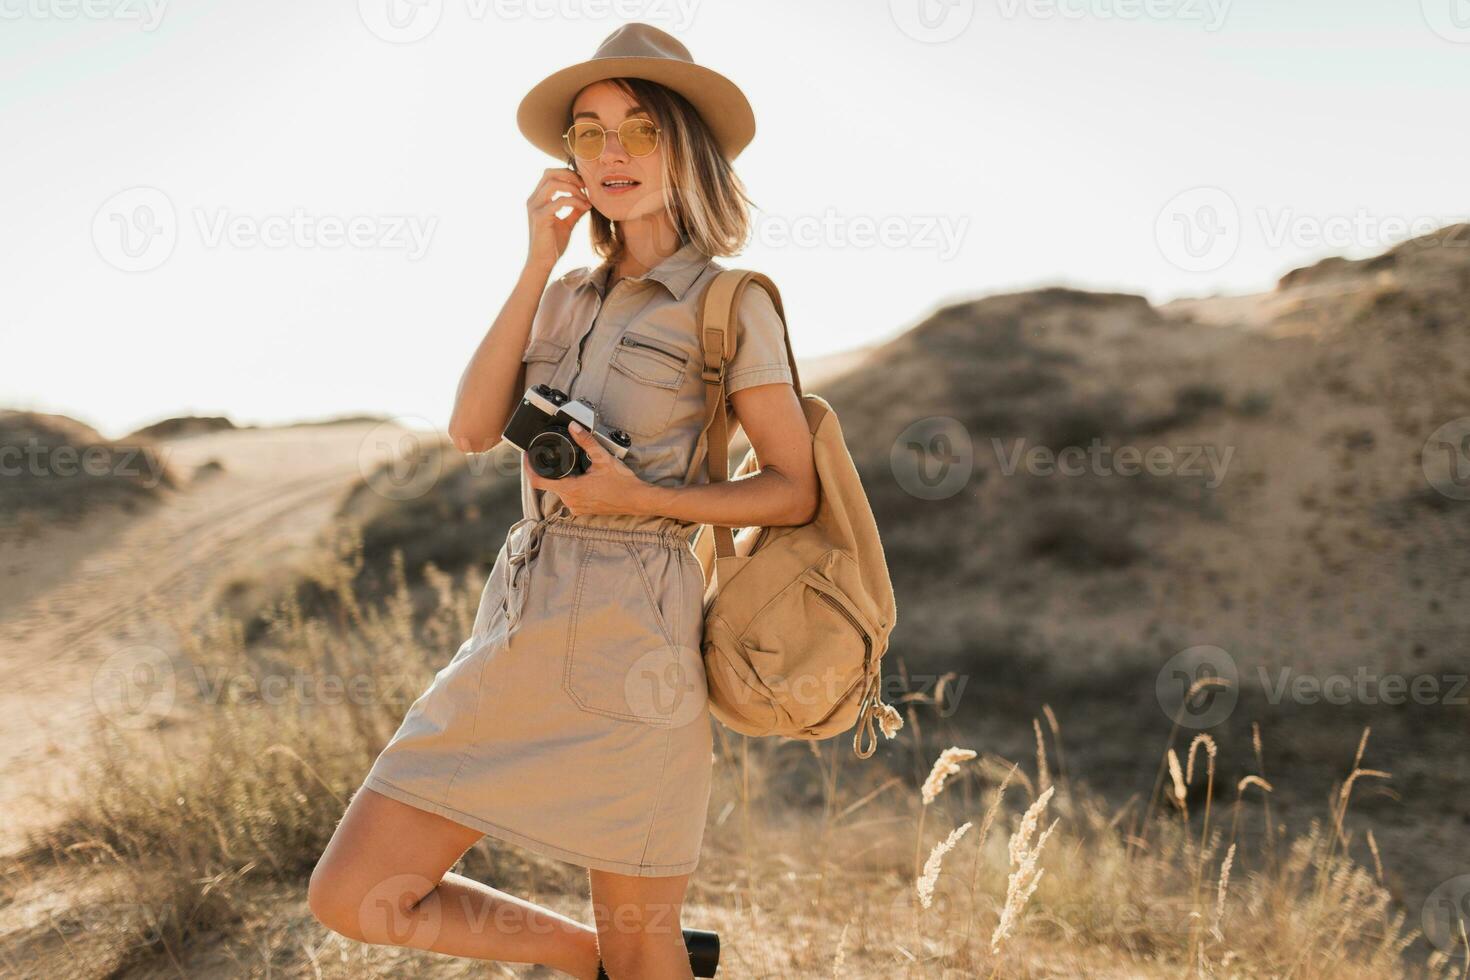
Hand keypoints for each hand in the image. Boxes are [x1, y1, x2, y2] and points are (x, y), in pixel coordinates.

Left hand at [524, 420, 646, 516]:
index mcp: (571, 489)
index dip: (528, 468)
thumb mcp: (603, 458)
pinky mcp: (583, 510)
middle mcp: (570, 501)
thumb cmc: (622, 483)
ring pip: (560, 490)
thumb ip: (586, 441)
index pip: (538, 481)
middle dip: (548, 470)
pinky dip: (571, 486)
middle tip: (550, 455)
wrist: (637, 500)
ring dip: (562, 478)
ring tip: (571, 465)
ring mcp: (576, 507)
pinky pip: (570, 497)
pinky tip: (582, 478)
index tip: (527, 456)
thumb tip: (573, 428)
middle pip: (548, 484)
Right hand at [526, 167, 591, 271]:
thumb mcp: (567, 224)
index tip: (584, 184)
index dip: (568, 174)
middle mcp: (533, 200)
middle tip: (586, 186)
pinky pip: (560, 201)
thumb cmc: (553, 245)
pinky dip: (575, 201)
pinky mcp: (540, 217)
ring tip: (586, 198)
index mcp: (537, 199)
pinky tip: (585, 208)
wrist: (543, 263)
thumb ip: (574, 211)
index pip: (550, 174)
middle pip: (550, 173)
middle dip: (570, 176)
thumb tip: (587, 201)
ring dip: (574, 188)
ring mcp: (535, 207)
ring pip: (554, 183)